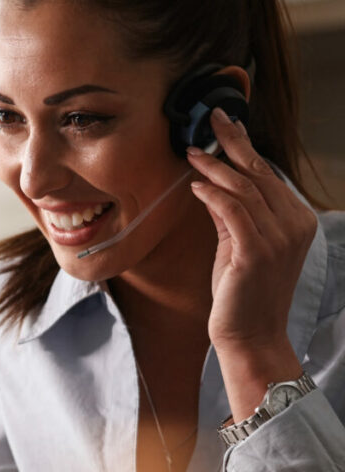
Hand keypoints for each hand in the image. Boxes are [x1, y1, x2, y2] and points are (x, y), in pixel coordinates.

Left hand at [186, 107, 317, 354]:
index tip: (225, 124)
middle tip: (211, 118)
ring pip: (246, 188)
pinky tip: (195, 186)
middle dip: (233, 142)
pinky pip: (234, 211)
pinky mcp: (257, 252)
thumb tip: (212, 186)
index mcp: (296, 221)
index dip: (245, 147)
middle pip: (260, 173)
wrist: (250, 336)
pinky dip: (213, 194)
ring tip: (192, 153)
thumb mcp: (237, 246)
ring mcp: (279, 238)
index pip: (268, 175)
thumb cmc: (241, 294)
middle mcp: (294, 225)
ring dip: (216, 167)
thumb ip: (232, 217)